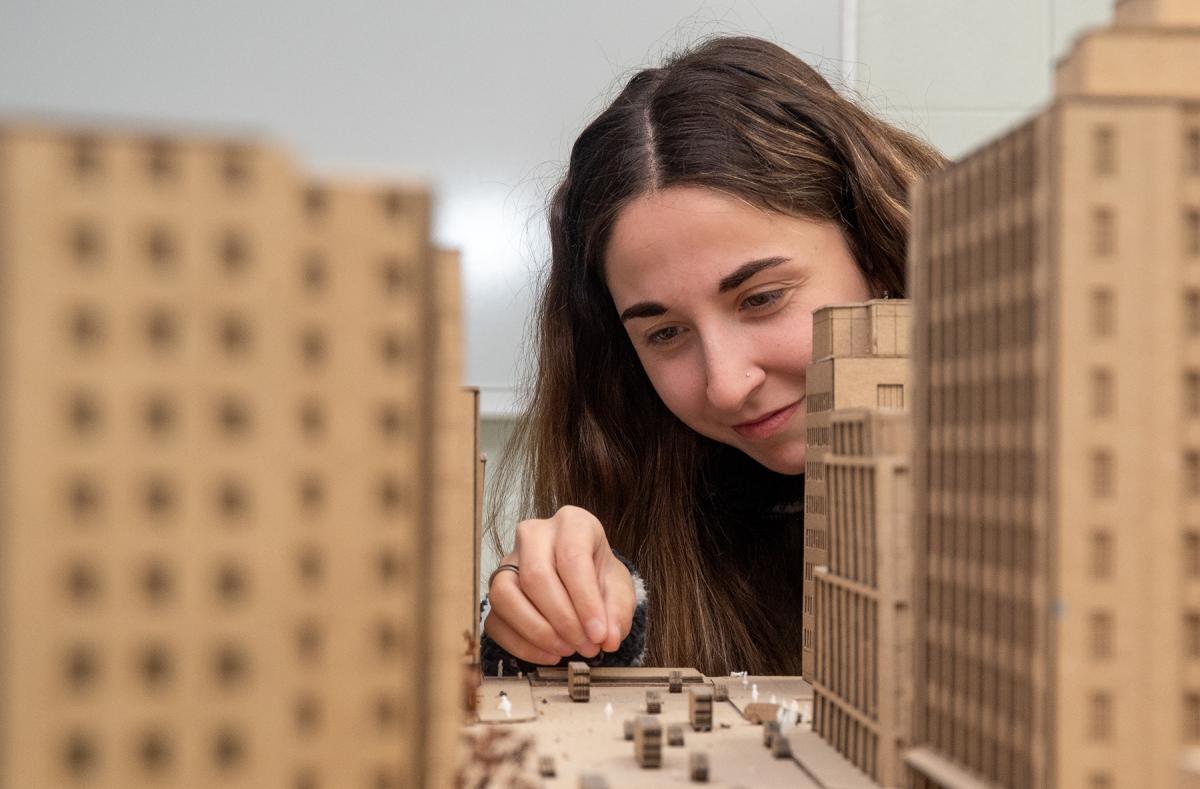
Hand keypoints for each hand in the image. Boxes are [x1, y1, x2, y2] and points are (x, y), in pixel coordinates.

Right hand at [483, 505, 635, 664]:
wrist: (583, 581)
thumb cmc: (600, 578)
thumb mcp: (620, 590)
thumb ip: (617, 612)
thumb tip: (608, 638)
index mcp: (572, 523)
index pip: (571, 557)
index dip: (585, 600)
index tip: (599, 633)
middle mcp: (534, 535)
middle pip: (535, 575)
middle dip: (562, 619)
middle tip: (586, 646)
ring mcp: (509, 562)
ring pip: (505, 594)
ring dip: (537, 631)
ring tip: (567, 649)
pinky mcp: (495, 591)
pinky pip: (496, 621)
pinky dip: (522, 645)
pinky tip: (550, 654)